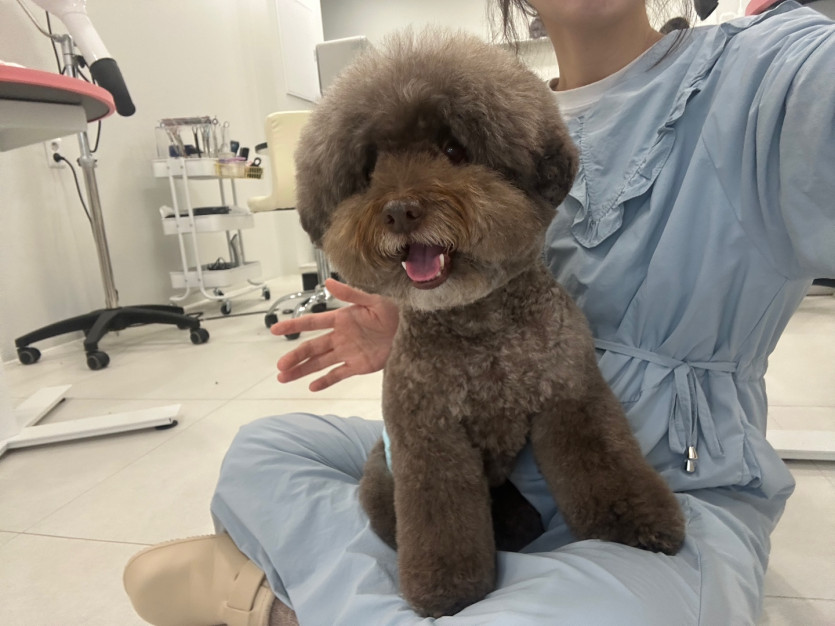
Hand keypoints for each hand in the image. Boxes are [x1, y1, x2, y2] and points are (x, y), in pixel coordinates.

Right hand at [271, 278, 398, 390]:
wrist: (412, 330)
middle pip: (312, 348)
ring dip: (302, 370)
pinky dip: (325, 381)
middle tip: (280, 366)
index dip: (293, 326)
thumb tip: (328, 281)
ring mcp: (347, 352)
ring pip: (320, 363)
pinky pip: (338, 374)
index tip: (275, 329)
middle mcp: (340, 337)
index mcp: (341, 319)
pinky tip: (311, 387)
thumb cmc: (394, 311)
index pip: (312, 323)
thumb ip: (351, 293)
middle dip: (295, 357)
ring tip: (284, 378)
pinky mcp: (358, 366)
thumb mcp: (373, 300)